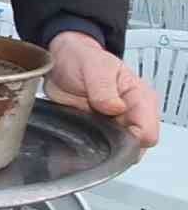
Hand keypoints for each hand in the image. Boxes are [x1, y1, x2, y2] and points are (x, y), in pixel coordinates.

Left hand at [44, 31, 160, 146]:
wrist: (61, 61)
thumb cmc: (82, 59)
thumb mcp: (94, 66)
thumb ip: (104, 88)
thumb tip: (116, 108)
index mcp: (140, 98)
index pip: (148, 132)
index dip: (131, 138)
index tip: (109, 131)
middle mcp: (132, 114)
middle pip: (135, 147)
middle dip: (116, 146)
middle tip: (93, 131)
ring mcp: (116, 124)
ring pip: (118, 150)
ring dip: (102, 147)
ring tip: (84, 129)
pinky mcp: (99, 130)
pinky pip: (101, 148)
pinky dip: (92, 146)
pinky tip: (80, 136)